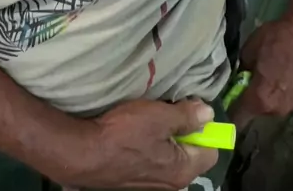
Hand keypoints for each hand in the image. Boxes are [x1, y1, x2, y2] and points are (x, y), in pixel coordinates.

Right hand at [56, 99, 217, 189]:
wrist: (82, 153)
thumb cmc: (124, 134)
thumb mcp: (159, 116)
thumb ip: (187, 116)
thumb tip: (208, 114)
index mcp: (183, 170)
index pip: (211, 151)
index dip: (204, 128)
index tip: (189, 110)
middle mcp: (171, 183)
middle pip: (189, 153)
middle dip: (182, 130)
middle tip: (166, 110)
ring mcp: (151, 184)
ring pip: (169, 155)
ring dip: (164, 136)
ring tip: (148, 118)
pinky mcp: (134, 180)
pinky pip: (152, 159)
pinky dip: (149, 144)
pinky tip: (134, 131)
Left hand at [231, 16, 292, 128]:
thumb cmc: (276, 39)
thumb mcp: (248, 50)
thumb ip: (242, 70)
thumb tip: (241, 78)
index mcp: (260, 99)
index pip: (239, 118)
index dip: (230, 113)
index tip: (226, 105)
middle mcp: (277, 109)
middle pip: (257, 111)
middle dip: (251, 99)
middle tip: (250, 80)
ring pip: (274, 105)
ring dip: (269, 95)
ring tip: (271, 75)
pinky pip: (288, 99)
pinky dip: (284, 91)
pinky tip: (286, 74)